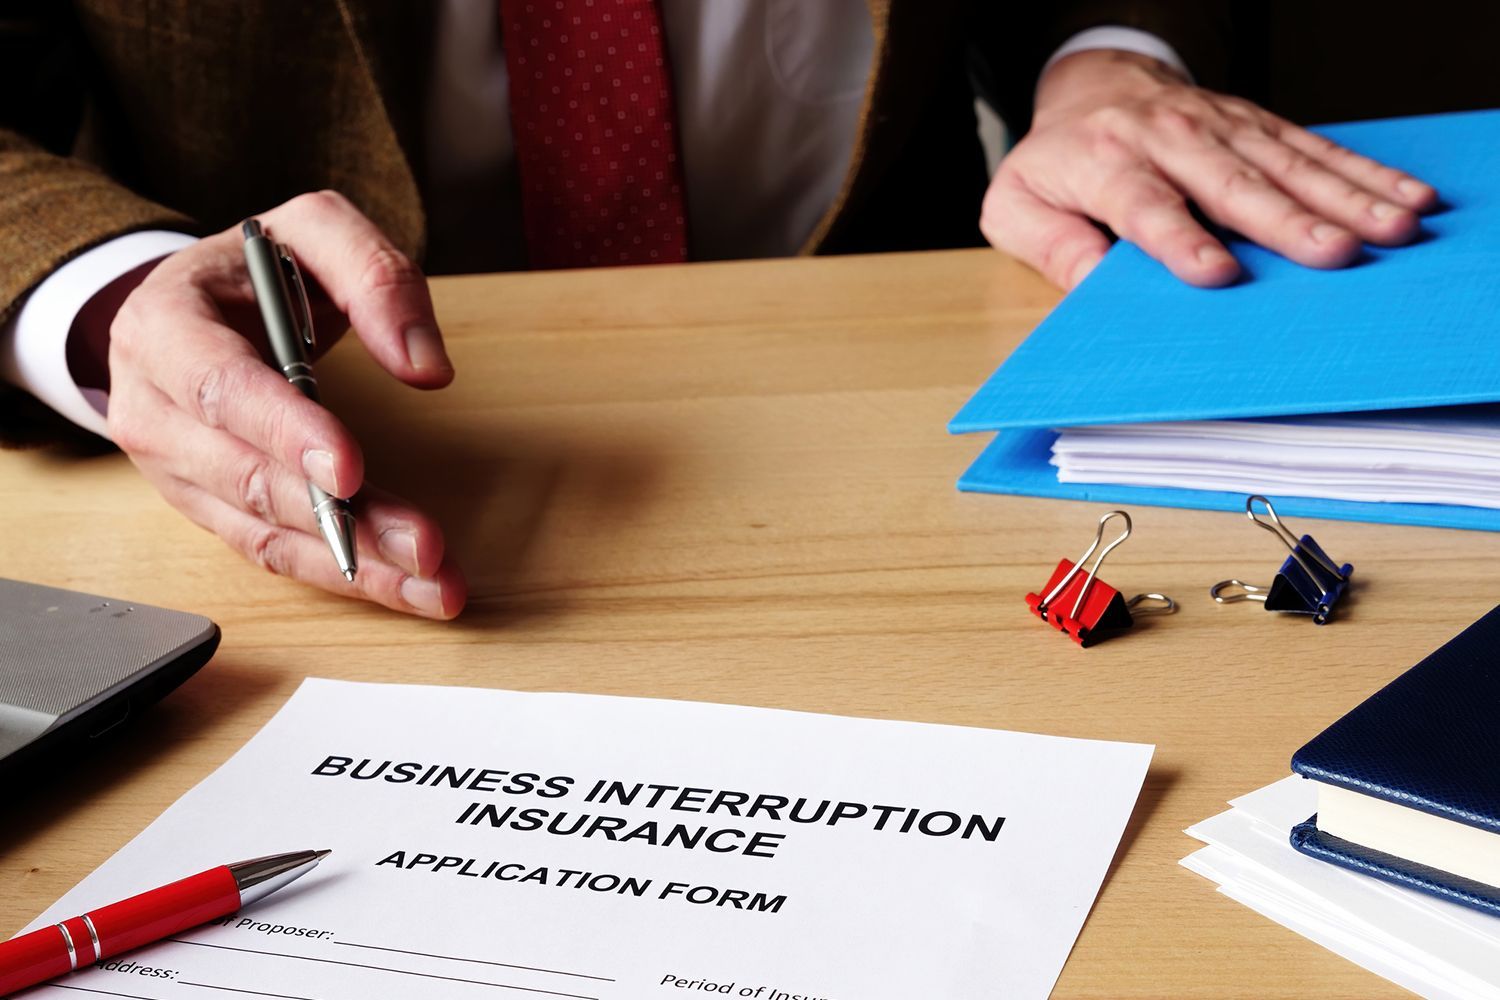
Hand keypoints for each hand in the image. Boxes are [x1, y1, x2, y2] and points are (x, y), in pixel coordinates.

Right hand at [106, 191, 466, 617]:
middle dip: (337, 519)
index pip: (222, 389)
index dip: (285, 432)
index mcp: (164, 326)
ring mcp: (175, 468)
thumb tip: (426, 366)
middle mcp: (154, 407)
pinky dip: (340, 574)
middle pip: (246, 477)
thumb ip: (376, 277)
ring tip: (433, 583)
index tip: (350, 470)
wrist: (194, 302)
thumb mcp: (315, 231)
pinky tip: (402, 587)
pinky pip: (271, 551)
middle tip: (422, 546)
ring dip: (353, 566)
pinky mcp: (208, 506)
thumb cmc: (257, 269)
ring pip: (263, 531)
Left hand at [981, 49, 1439, 288]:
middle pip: (1232, 183)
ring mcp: (1221, 127)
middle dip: (1285, 221)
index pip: (1147, 205)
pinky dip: (1362, 172)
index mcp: (1106, 163)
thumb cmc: (1054, 161)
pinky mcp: (1257, 126)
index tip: (1215, 273)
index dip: (1180, 239)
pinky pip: (1314, 148)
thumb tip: (1093, 288)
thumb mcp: (1016, 206)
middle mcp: (1169, 138)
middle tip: (1332, 256)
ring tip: (1389, 230)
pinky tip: (1403, 197)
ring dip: (1342, 198)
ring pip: (1286, 163)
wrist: (1094, 86)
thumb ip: (1051, 247)